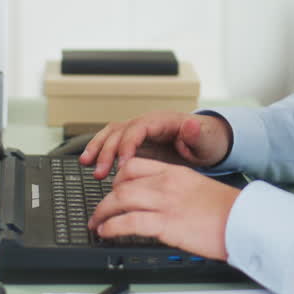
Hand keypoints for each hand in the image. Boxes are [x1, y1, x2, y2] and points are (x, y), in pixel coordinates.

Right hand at [79, 111, 232, 179]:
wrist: (206, 143)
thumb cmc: (205, 141)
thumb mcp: (206, 140)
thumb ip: (197, 134)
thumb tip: (191, 125)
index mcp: (163, 121)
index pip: (138, 128)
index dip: (127, 145)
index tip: (123, 165)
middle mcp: (147, 123)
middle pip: (120, 131)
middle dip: (108, 150)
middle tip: (101, 172)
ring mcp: (139, 131)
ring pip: (111, 133)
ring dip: (98, 148)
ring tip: (87, 164)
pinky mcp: (135, 141)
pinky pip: (113, 141)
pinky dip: (100, 150)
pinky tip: (90, 162)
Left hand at [87, 158, 240, 259]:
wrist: (244, 221)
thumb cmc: (228, 211)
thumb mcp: (199, 190)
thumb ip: (176, 192)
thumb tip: (161, 205)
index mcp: (175, 172)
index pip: (135, 166)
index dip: (118, 178)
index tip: (113, 190)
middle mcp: (166, 183)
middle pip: (122, 183)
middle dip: (105, 199)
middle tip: (99, 211)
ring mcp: (165, 203)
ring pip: (119, 199)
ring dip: (102, 213)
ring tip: (96, 224)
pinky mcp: (166, 224)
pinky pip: (128, 222)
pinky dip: (112, 227)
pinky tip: (107, 232)